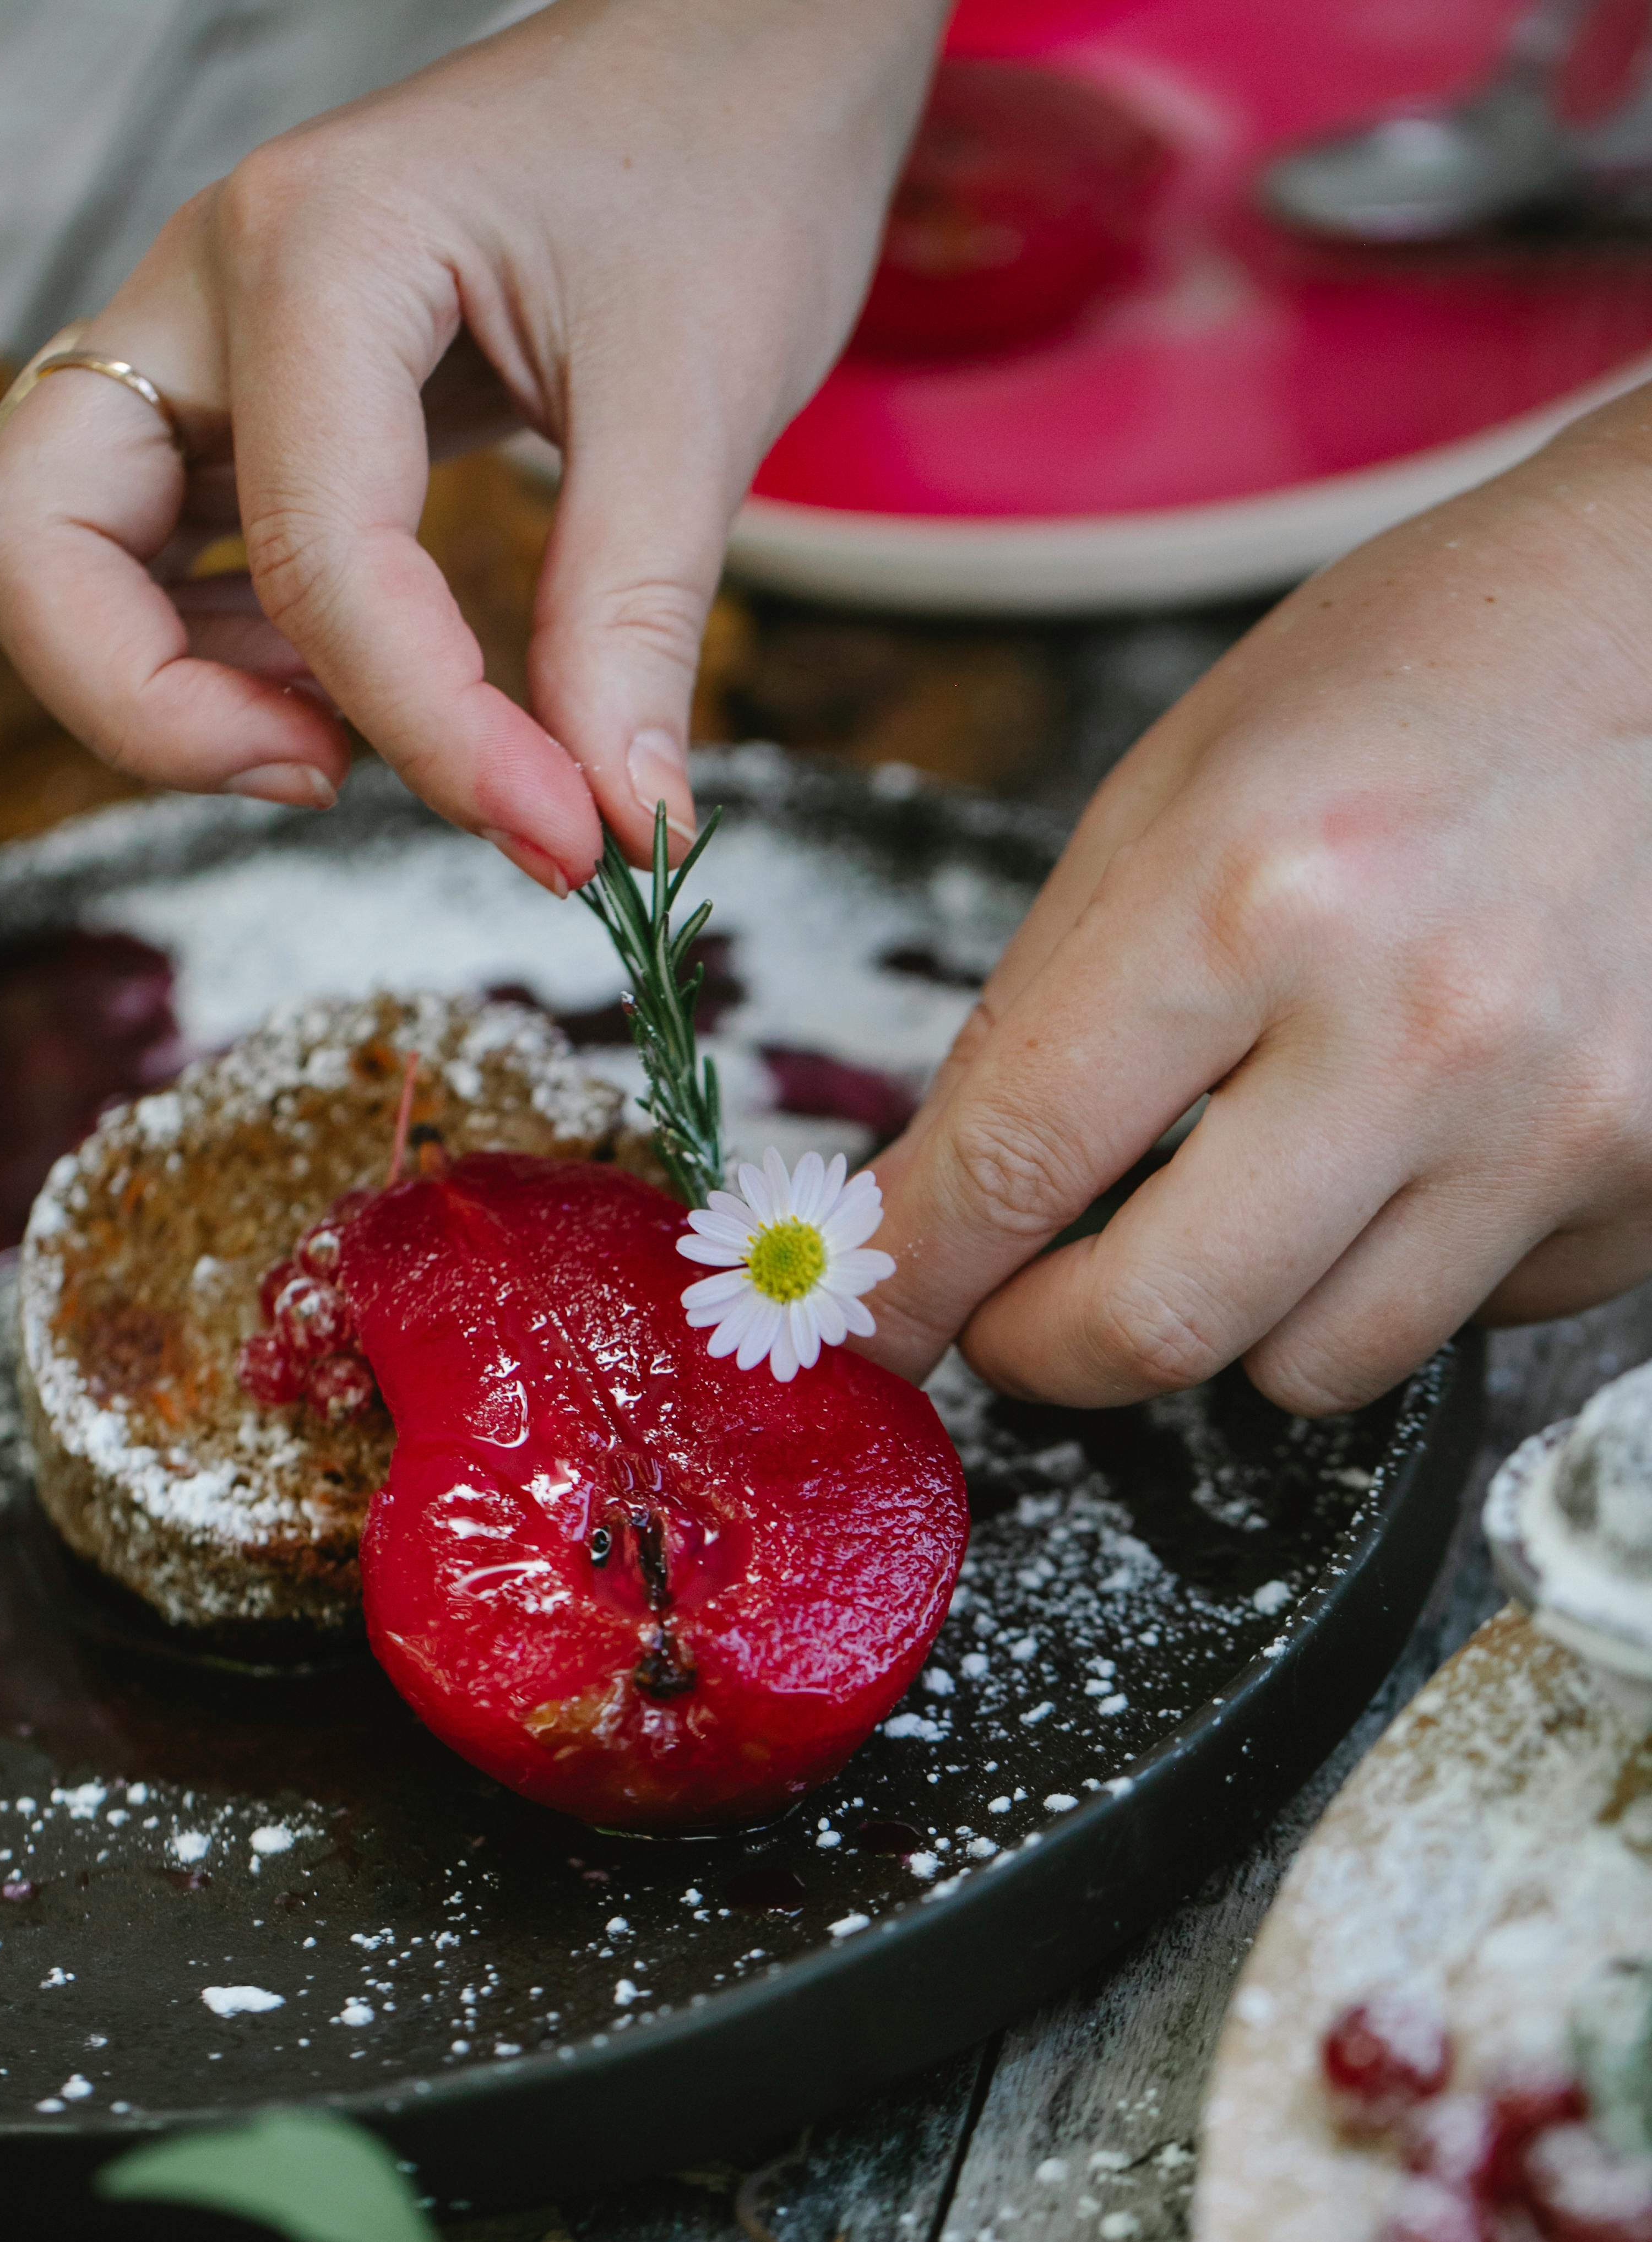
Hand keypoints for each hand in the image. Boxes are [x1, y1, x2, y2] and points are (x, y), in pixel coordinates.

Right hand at [0, 0, 944, 884]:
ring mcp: (199, 344)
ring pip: (48, 559)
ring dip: (165, 691)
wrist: (727, 56)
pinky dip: (208, 655)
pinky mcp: (228, 398)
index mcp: (320, 247)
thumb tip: (621, 824)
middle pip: (31, 547)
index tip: (563, 833)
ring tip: (349, 738)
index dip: (432, 735)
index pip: (314, 560)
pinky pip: (132, 557)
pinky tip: (344, 687)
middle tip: (335, 775)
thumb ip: (634, 627)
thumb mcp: (700, 401)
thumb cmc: (715, 164)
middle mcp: (209, 288)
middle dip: (152, 712)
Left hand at [870, 391, 1651, 1413]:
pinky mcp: (1651, 1180)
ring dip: (1236, 1314)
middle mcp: (1417, 1028)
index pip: (1015, 1167)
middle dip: (1043, 1353)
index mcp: (1253, 894)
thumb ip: (1046, 1006)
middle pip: (1157, 1330)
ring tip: (1250, 1187)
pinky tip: (1417, 1139)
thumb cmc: (1429, 673)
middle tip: (1014, 1317)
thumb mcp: (1178, 784)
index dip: (913, 1280)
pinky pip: (1463, 1320)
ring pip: (1310, 1367)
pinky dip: (1400, 1265)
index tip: (868, 1320)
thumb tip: (946, 1201)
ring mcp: (1556, 1121)